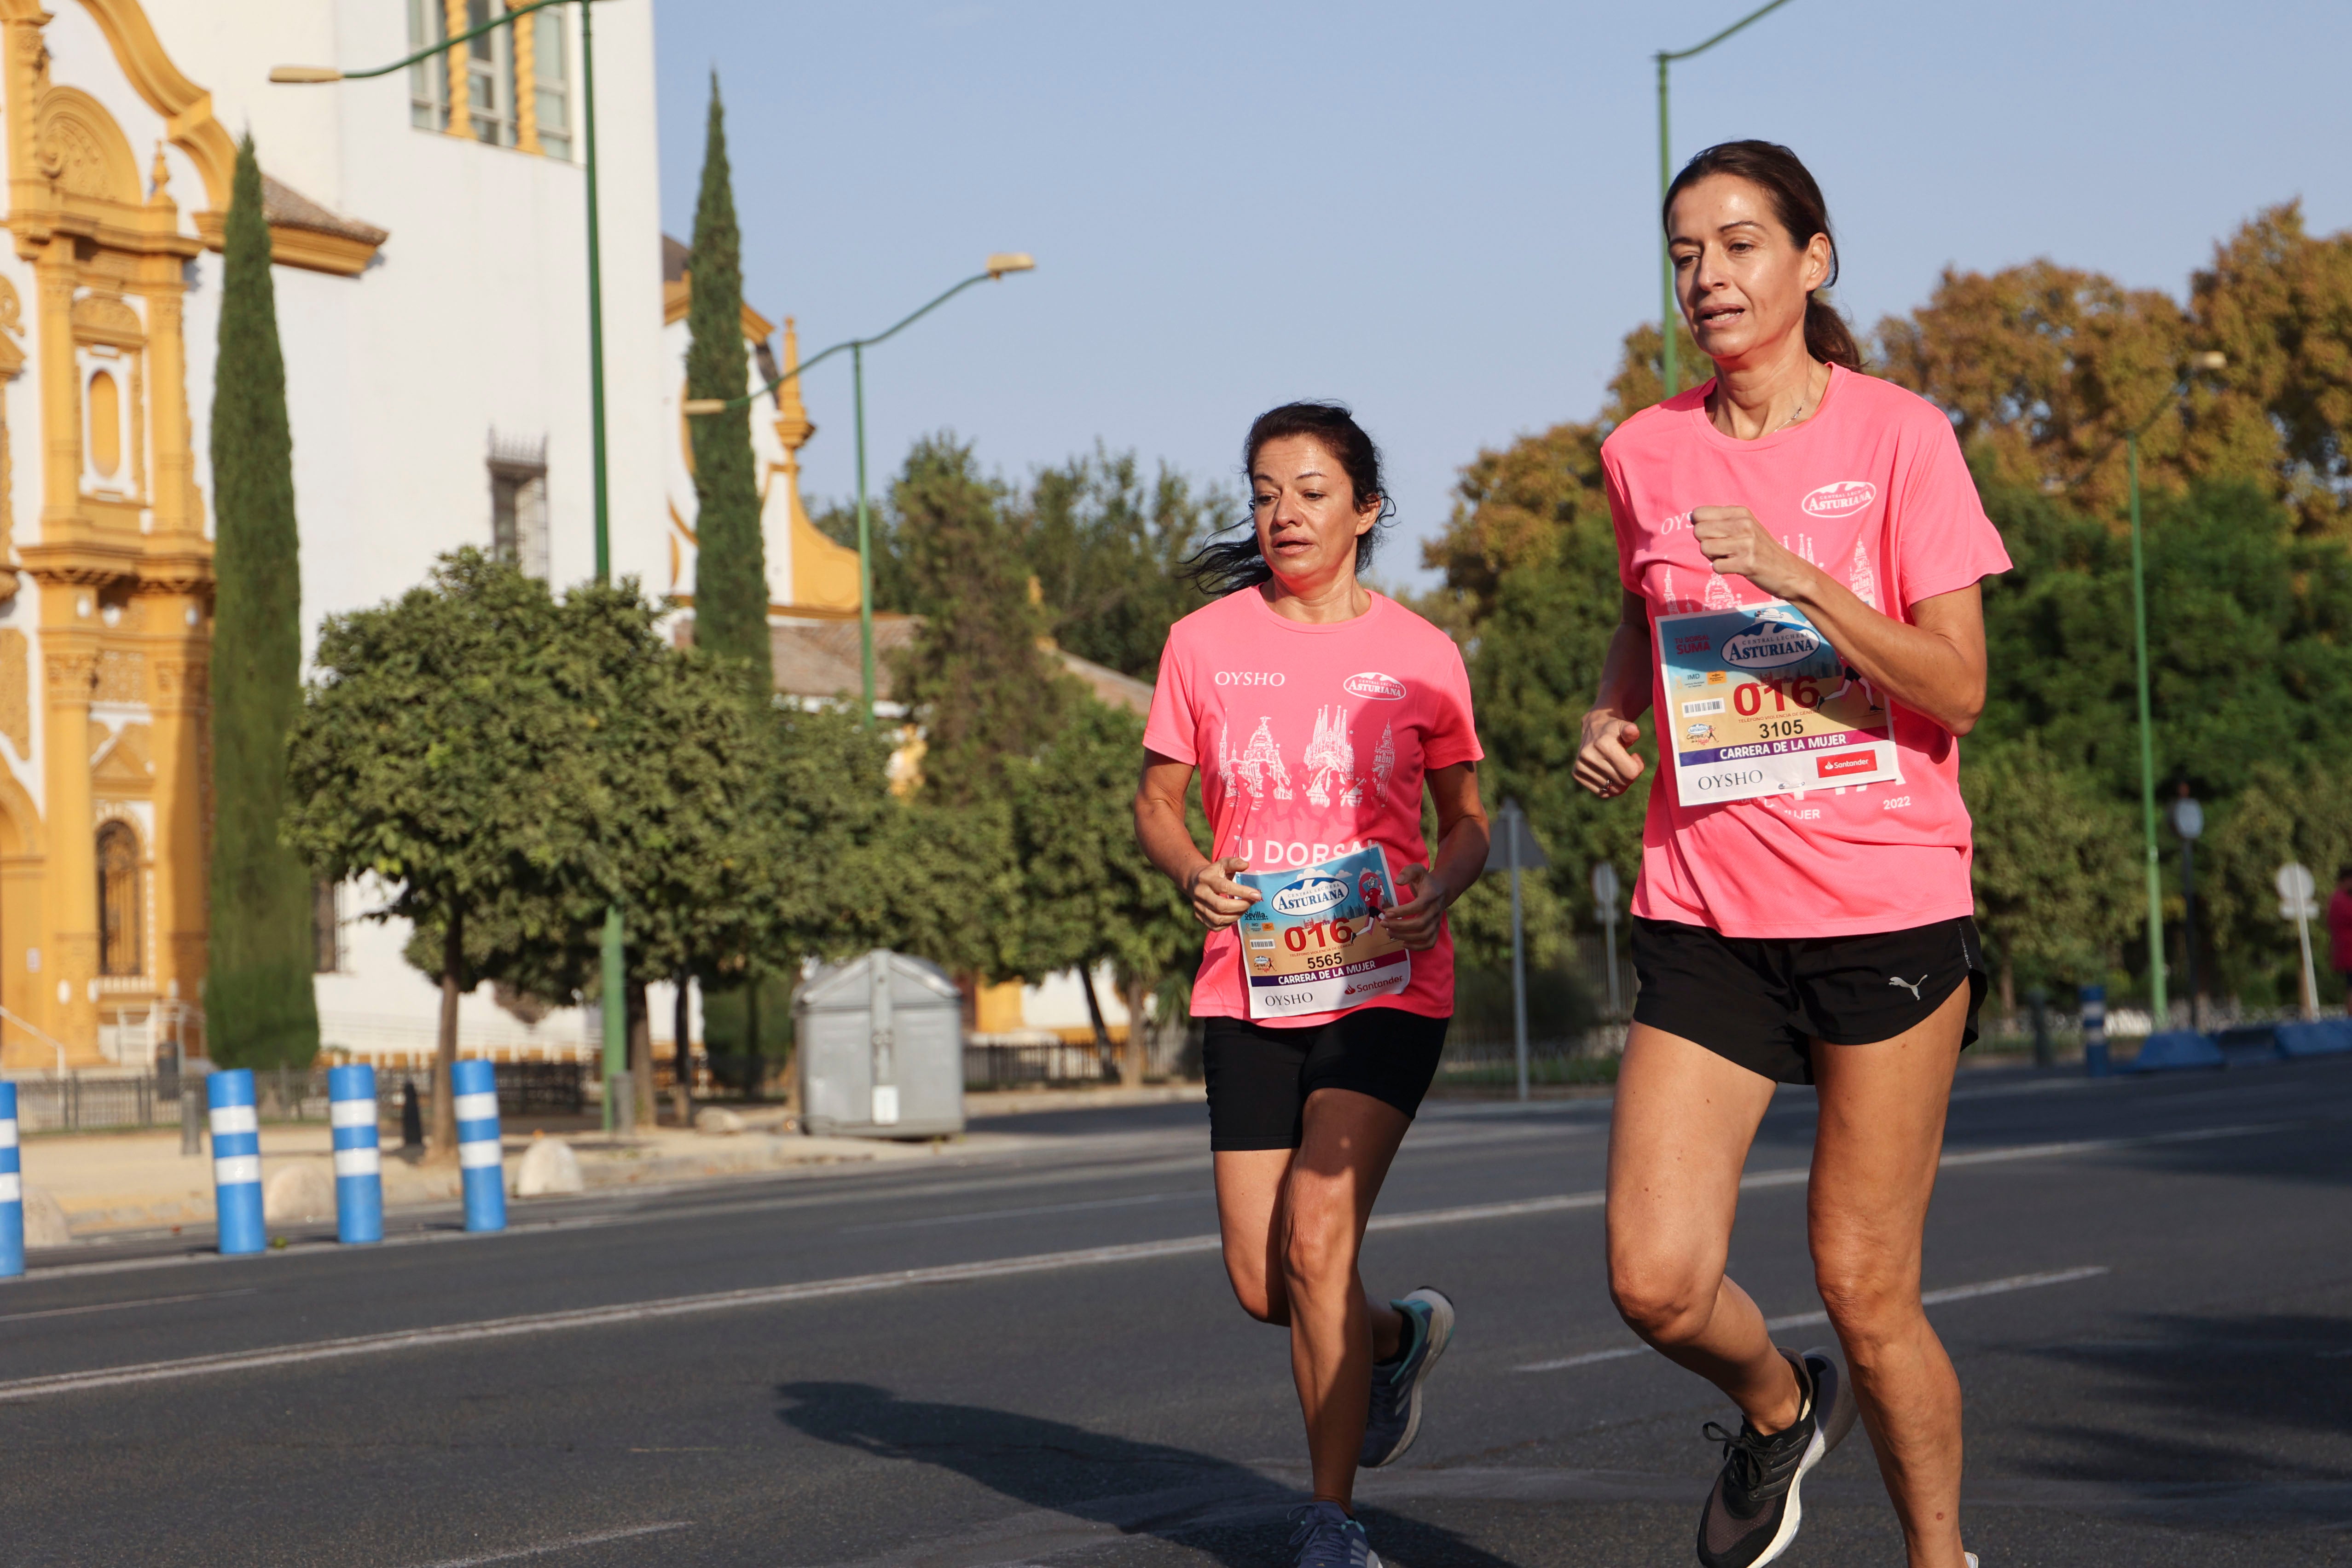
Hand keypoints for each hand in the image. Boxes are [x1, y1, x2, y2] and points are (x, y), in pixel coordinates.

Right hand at [1187, 855, 1259, 930]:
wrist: (1194, 881)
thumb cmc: (1213, 872)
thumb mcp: (1222, 863)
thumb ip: (1234, 863)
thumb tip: (1246, 865)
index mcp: (1206, 879)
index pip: (1224, 887)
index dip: (1242, 892)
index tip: (1257, 894)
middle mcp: (1200, 894)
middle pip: (1221, 906)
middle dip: (1241, 906)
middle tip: (1252, 902)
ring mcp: (1198, 907)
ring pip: (1218, 919)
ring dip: (1236, 916)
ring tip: (1245, 909)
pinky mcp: (1199, 917)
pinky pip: (1215, 926)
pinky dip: (1228, 924)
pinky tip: (1235, 915)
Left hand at [1379, 863, 1450, 951]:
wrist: (1442, 889)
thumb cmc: (1425, 880)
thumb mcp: (1418, 870)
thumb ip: (1408, 872)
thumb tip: (1398, 881)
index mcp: (1431, 895)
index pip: (1419, 906)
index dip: (1403, 911)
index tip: (1387, 912)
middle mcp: (1436, 910)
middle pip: (1420, 923)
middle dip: (1400, 926)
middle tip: (1384, 924)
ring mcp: (1437, 921)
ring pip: (1424, 935)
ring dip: (1405, 936)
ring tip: (1389, 932)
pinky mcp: (1436, 929)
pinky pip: (1430, 943)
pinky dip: (1417, 947)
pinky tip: (1403, 943)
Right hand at [1574, 708, 1644, 798]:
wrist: (1593, 729)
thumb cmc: (1614, 731)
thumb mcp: (1624, 727)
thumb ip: (1631, 730)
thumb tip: (1632, 731)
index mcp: (1602, 744)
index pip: (1631, 772)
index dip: (1638, 766)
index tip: (1635, 757)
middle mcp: (1588, 755)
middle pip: (1623, 782)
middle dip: (1630, 775)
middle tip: (1628, 763)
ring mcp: (1580, 766)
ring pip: (1613, 790)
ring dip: (1620, 781)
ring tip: (1618, 768)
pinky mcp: (1576, 773)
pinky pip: (1602, 793)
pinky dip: (1610, 787)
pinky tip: (1610, 775)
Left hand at [1691, 505, 1812, 600]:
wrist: (1789, 571)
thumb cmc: (1760, 549)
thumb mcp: (1745, 527)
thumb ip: (1721, 521)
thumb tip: (1692, 517)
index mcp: (1741, 512)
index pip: (1699, 513)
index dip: (1701, 527)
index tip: (1715, 535)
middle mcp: (1743, 524)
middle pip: (1698, 531)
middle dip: (1706, 543)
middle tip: (1724, 549)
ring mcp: (1746, 543)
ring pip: (1705, 548)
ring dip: (1714, 558)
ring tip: (1732, 558)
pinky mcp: (1747, 563)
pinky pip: (1716, 567)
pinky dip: (1722, 570)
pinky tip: (1737, 567)